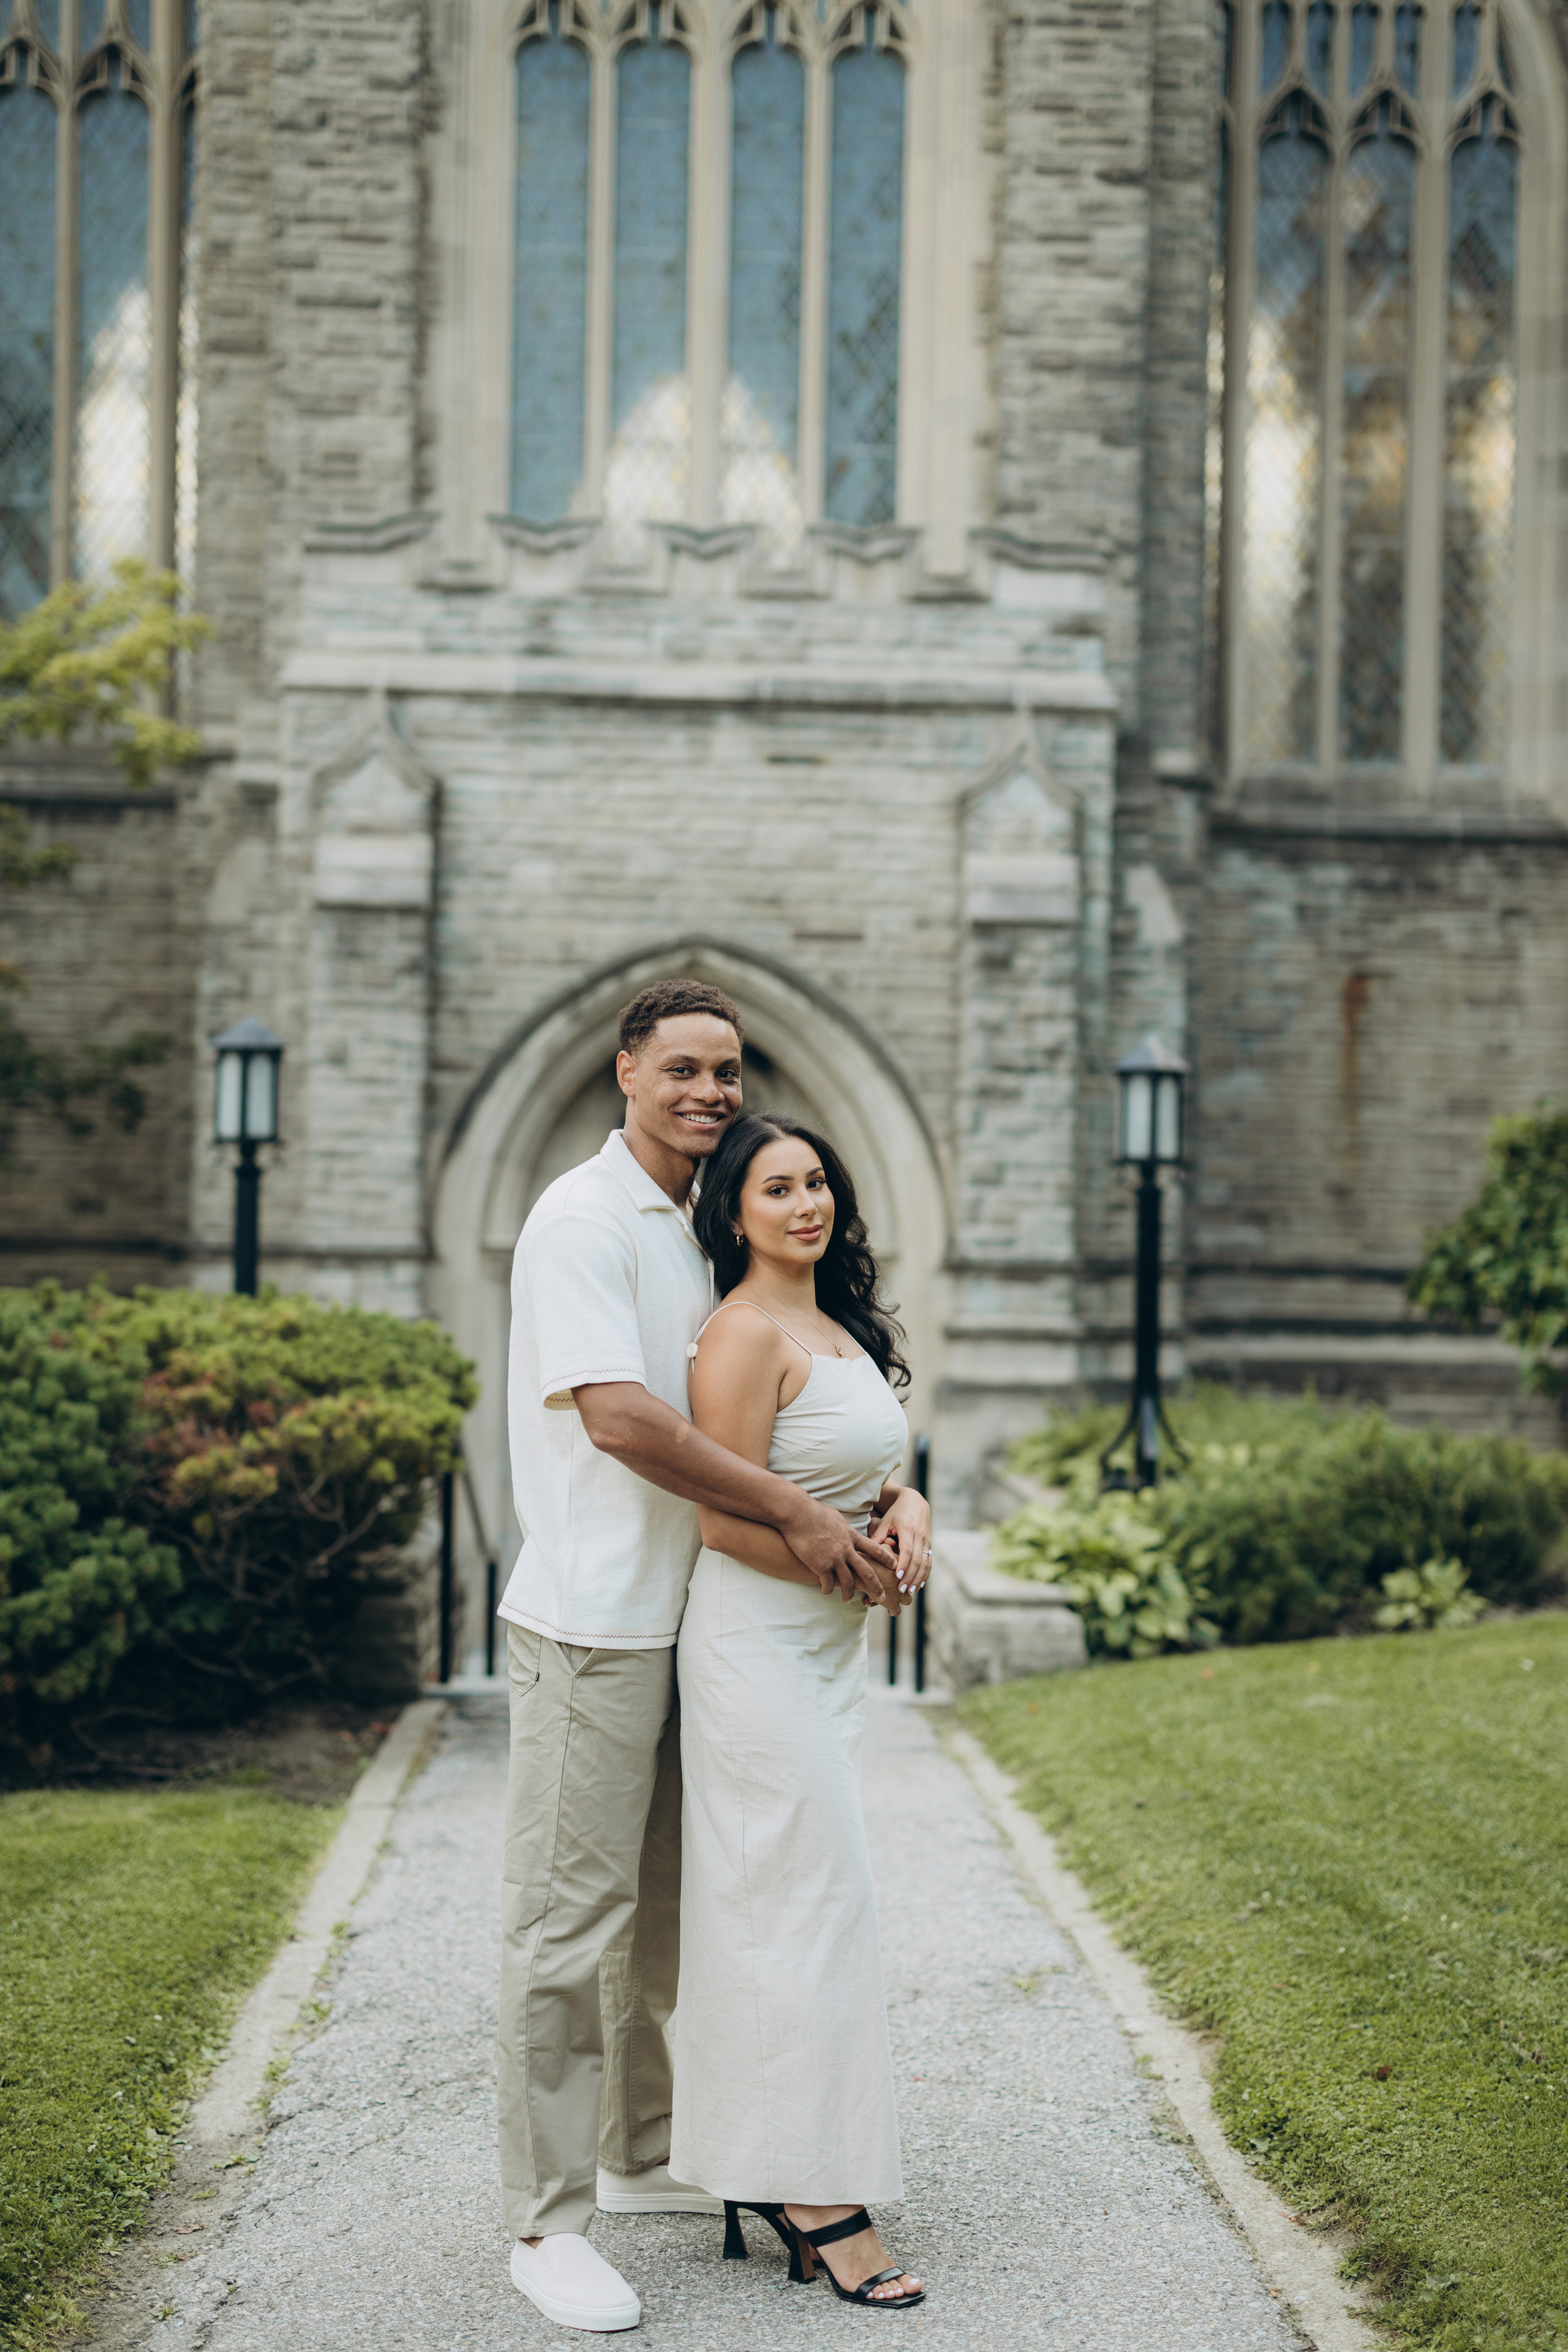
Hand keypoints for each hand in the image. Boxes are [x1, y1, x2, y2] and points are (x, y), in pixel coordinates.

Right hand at [784, 1493, 898, 1601]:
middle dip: (876, 1586)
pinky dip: (828, 1589)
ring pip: (848, 1581)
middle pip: (867, 1571)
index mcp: (852, 1536)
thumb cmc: (814, 1512)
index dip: (886, 1559)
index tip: (894, 1566)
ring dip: (849, 1593)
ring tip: (849, 1600)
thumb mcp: (836, 1518)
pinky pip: (828, 1583)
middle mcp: (846, 1549)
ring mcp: (834, 1558)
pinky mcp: (820, 1565)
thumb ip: (844, 1528)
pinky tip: (826, 1592)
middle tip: (882, 1597)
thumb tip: (846, 1529)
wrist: (798, 1514)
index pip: (875, 1549)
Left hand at [867, 1485, 932, 1600]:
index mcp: (908, 1529)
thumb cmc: (896, 1512)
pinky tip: (919, 1584)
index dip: (903, 1565)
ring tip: (910, 1591)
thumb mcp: (886, 1521)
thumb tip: (867, 1551)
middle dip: (910, 1576)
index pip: (907, 1550)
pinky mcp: (929, 1544)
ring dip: (918, 1578)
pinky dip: (925, 1574)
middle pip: (917, 1560)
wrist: (915, 1502)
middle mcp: (920, 1535)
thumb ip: (878, 1536)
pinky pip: (929, 1561)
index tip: (897, 1578)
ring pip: (925, 1563)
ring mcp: (926, 1540)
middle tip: (901, 1590)